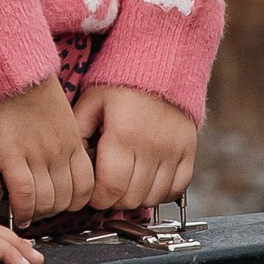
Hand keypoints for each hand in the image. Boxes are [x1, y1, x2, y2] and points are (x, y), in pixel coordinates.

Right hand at [0, 76, 94, 226]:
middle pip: (67, 199)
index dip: (75, 202)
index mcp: (73, 142)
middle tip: (43, 210)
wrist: (10, 73)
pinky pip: (24, 194)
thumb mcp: (61, 117)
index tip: (63, 203)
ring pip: (47, 201)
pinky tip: (17, 213)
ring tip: (28, 212)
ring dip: (38, 212)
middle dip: (56, 211)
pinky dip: (22, 209)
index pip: (86, 187)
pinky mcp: (13, 156)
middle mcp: (59, 152)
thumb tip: (61, 163)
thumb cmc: (31, 90)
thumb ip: (65, 141)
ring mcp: (37, 156)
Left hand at [73, 83, 197, 211]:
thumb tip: (74, 166)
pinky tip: (148, 183)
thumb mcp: (91, 103)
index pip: (111, 189)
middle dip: (113, 200)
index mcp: (124, 136)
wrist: (160, 63)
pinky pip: (178, 188)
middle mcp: (152, 147)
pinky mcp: (189, 151)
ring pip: (154, 197)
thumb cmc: (121, 84)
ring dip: (136, 198)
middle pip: (131, 198)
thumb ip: (79, 134)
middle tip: (106, 188)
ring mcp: (174, 151)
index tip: (91, 193)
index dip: (97, 199)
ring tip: (125, 184)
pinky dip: (162, 193)